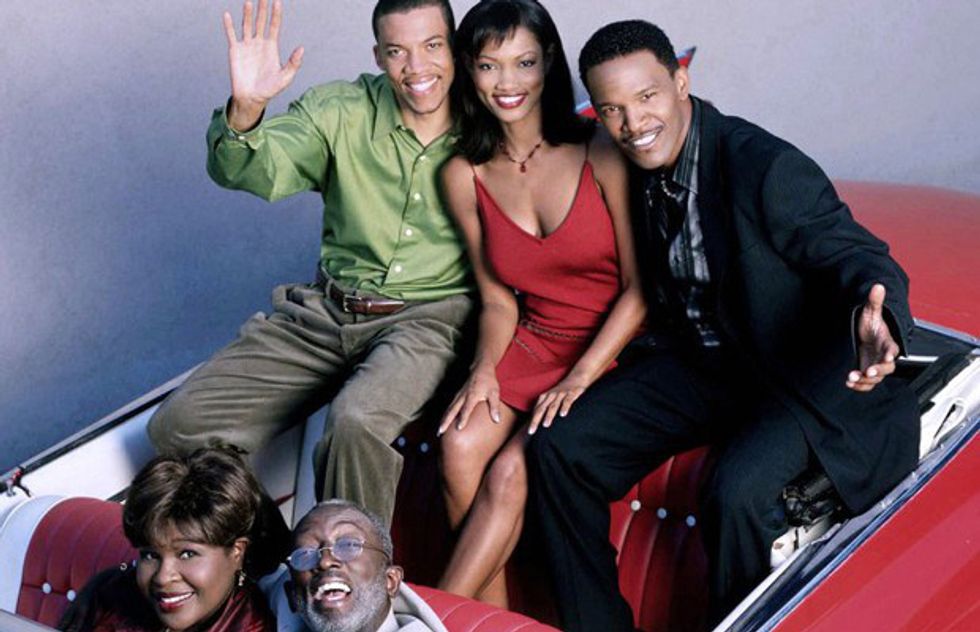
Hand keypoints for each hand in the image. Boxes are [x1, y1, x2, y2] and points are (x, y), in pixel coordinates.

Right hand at [223, 0, 303, 129]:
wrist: (252, 99)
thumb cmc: (270, 90)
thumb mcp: (285, 78)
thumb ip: (293, 63)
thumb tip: (301, 48)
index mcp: (272, 47)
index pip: (274, 26)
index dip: (276, 14)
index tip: (277, 1)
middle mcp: (259, 43)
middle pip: (261, 21)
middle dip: (263, 9)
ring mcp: (247, 46)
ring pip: (247, 25)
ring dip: (248, 14)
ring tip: (249, 2)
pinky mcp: (235, 51)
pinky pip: (231, 35)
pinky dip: (229, 25)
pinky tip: (227, 15)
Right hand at [438, 368, 501, 434]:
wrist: (481, 368)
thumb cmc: (489, 381)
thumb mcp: (495, 393)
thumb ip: (495, 407)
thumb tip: (497, 420)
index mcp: (472, 396)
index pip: (466, 409)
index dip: (463, 418)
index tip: (458, 428)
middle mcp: (463, 396)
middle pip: (452, 410)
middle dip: (446, 421)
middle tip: (440, 432)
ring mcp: (458, 395)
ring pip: (449, 409)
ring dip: (443, 419)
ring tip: (439, 431)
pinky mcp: (457, 395)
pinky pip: (450, 406)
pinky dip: (445, 414)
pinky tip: (443, 421)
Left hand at [528, 373, 589, 434]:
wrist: (577, 377)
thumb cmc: (563, 391)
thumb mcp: (553, 397)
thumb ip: (546, 407)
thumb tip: (540, 422)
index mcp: (545, 397)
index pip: (536, 410)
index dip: (532, 421)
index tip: (529, 432)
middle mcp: (551, 395)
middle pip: (541, 409)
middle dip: (535, 420)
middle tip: (531, 431)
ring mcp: (561, 394)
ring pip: (553, 405)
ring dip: (549, 415)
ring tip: (545, 425)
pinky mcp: (571, 393)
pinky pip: (567, 401)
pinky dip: (565, 407)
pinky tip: (563, 415)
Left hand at [847, 283, 898, 391]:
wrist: (866, 336)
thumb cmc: (871, 325)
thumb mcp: (871, 313)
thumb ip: (875, 302)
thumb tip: (877, 286)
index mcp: (888, 343)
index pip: (893, 350)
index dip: (891, 354)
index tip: (887, 358)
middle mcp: (884, 357)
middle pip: (887, 368)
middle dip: (878, 371)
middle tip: (868, 371)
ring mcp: (876, 366)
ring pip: (876, 378)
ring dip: (865, 380)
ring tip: (851, 377)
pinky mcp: (868, 372)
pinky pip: (867, 383)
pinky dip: (860, 386)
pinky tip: (849, 382)